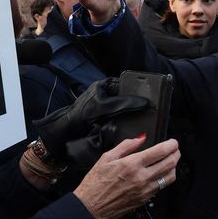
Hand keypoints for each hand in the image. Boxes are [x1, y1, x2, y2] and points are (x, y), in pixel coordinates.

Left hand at [34, 78, 148, 163]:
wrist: (66, 135)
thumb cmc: (79, 115)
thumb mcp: (103, 106)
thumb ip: (123, 103)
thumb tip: (143, 102)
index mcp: (107, 85)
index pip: (129, 83)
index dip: (140, 88)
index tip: (152, 94)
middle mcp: (110, 95)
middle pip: (131, 97)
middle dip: (138, 104)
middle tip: (150, 107)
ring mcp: (111, 108)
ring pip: (129, 109)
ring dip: (134, 114)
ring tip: (144, 116)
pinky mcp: (112, 120)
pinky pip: (125, 119)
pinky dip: (129, 123)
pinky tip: (134, 125)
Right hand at [74, 137, 179, 218]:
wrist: (89, 208)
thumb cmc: (95, 183)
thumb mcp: (107, 157)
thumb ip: (126, 145)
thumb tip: (140, 138)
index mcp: (132, 164)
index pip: (160, 151)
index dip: (171, 144)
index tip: (173, 142)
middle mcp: (141, 177)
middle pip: (169, 163)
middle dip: (176, 153)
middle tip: (175, 149)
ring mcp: (144, 190)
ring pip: (169, 177)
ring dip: (173, 167)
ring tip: (171, 161)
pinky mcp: (143, 200)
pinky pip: (160, 188)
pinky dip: (164, 179)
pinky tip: (160, 174)